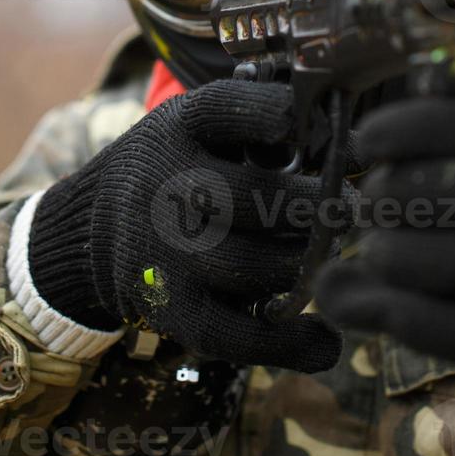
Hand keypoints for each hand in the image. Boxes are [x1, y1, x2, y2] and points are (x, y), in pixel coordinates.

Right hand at [28, 79, 341, 372]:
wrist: (94, 226)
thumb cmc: (180, 168)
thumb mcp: (205, 128)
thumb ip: (268, 128)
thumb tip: (360, 151)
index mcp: (180, 127)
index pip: (227, 110)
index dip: (272, 114)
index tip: (308, 124)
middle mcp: (164, 185)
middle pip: (252, 197)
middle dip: (315, 208)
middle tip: (349, 212)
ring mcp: (163, 251)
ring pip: (250, 266)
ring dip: (306, 267)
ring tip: (330, 260)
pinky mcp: (168, 309)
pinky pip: (231, 334)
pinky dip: (286, 344)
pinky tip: (324, 340)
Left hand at [314, 64, 454, 430]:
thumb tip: (424, 68)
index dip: (417, 124)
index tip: (366, 138)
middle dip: (392, 191)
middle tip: (369, 200)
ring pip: (441, 259)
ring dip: (383, 251)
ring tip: (374, 248)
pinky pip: (427, 322)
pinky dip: (380, 308)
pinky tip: (356, 300)